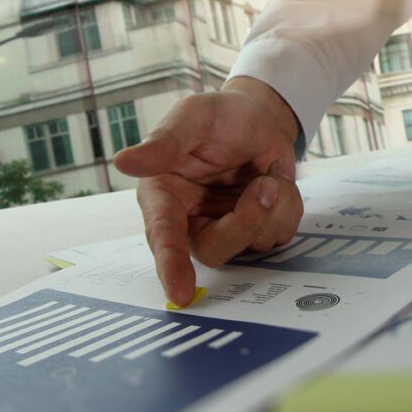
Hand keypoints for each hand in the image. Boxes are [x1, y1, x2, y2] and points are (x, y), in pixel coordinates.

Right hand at [112, 77, 302, 305]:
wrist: (258, 117)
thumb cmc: (216, 117)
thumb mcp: (191, 117)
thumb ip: (164, 143)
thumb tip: (123, 162)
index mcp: (164, 196)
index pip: (164, 236)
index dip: (170, 265)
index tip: (178, 294)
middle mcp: (191, 221)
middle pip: (216, 249)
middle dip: (246, 222)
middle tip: (267, 185)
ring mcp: (226, 229)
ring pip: (254, 241)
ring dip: (272, 204)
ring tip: (266, 172)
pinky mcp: (257, 229)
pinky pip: (281, 231)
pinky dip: (287, 202)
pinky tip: (274, 180)